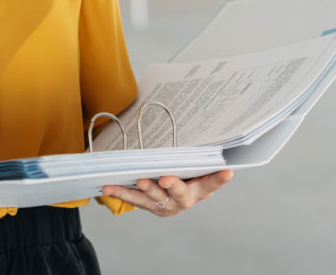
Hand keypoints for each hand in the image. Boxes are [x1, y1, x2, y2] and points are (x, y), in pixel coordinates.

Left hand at [101, 169, 232, 216]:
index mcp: (201, 189)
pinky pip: (133, 199)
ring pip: (154, 199)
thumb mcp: (195, 166)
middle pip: (179, 194)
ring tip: (139, 182)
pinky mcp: (149, 207)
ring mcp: (166, 206)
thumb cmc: (186, 175)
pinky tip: (107, 186)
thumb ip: (196, 157)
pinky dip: (120, 192)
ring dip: (144, 191)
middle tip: (165, 179)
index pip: (212, 183)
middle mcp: (184, 200)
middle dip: (172, 186)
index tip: (227, 171)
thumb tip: (204, 128)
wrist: (173, 196)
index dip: (219, 179)